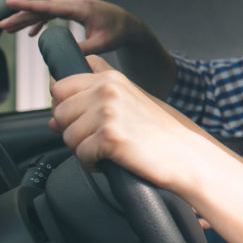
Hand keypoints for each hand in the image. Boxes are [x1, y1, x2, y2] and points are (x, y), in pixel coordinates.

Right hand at [0, 0, 143, 55]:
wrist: (130, 25)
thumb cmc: (118, 33)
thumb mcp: (101, 44)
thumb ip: (83, 49)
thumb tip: (64, 56)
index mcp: (81, 8)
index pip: (49, 6)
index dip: (28, 5)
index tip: (9, 3)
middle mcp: (75, 2)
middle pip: (42, 8)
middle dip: (21, 16)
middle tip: (2, 25)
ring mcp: (74, 4)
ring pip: (45, 10)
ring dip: (28, 19)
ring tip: (9, 29)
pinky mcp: (74, 9)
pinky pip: (53, 13)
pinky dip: (41, 21)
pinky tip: (30, 33)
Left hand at [49, 56, 205, 191]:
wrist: (188, 155)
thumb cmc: (162, 132)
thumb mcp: (132, 99)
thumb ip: (96, 94)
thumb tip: (53, 117)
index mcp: (111, 78)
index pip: (61, 85)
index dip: (66, 106)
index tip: (82, 118)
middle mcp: (107, 90)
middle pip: (59, 111)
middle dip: (72, 130)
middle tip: (97, 139)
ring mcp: (108, 112)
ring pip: (67, 135)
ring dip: (83, 149)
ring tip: (108, 150)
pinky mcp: (109, 137)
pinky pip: (80, 155)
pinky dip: (92, 164)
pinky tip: (110, 162)